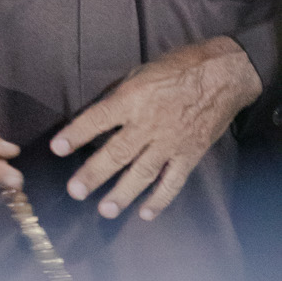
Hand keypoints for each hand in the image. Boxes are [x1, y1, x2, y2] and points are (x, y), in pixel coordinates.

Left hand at [50, 36, 259, 221]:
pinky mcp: (190, 154)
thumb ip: (120, 96)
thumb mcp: (141, 72)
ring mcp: (170, 142)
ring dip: (122, 193)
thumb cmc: (179, 67)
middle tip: (75, 192)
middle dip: (94, 174)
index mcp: (132, 99)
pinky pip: (173, 181)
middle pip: (116, 153)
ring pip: (142, 173)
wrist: (224, 74)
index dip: (76, 134)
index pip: (98, 119)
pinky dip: (160, 199)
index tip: (57, 149)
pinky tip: (145, 213)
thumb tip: (99, 115)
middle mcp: (148, 124)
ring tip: (105, 210)